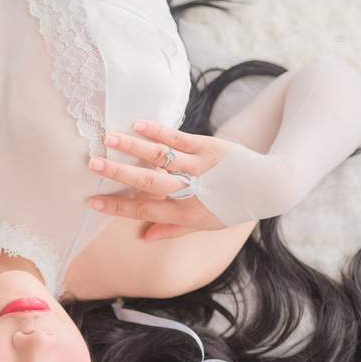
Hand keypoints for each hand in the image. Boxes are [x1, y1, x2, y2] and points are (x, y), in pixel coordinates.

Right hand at [86, 120, 235, 240]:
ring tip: (108, 137)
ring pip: (160, 157)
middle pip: (148, 182)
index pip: (144, 210)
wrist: (269, 187)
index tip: (91, 200)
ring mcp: (199, 167)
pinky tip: (138, 124)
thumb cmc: (232, 208)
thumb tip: (144, 237)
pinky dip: (158, 131)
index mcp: (185, 214)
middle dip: (118, 173)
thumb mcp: (205, 225)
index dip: (116, 206)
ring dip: (132, 147)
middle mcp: (189, 191)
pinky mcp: (209, 147)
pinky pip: (179, 139)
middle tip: (93, 165)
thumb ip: (172, 230)